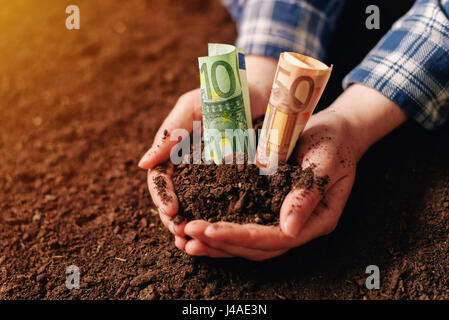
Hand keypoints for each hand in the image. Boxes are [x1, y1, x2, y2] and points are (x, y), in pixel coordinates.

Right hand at [138, 56, 277, 248]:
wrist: (260, 88)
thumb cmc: (223, 91)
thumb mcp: (193, 106)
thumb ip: (170, 132)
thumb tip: (143, 165)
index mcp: (176, 150)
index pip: (160, 179)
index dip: (162, 196)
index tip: (171, 212)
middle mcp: (191, 165)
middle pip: (175, 198)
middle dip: (174, 219)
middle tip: (182, 235)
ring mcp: (212, 173)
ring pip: (196, 205)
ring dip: (193, 225)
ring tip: (194, 244)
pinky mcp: (236, 177)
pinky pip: (224, 201)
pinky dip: (219, 218)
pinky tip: (221, 233)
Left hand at [183, 110, 356, 259]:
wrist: (336, 133)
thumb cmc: (334, 143)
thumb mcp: (325, 163)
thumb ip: (307, 195)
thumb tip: (288, 229)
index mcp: (317, 220)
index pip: (275, 239)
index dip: (241, 237)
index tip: (209, 229)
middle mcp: (299, 227)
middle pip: (257, 248)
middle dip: (221, 242)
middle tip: (187, 234)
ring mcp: (284, 221)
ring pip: (248, 243)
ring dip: (217, 243)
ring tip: (185, 238)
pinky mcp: (271, 210)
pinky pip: (245, 226)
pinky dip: (223, 229)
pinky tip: (199, 226)